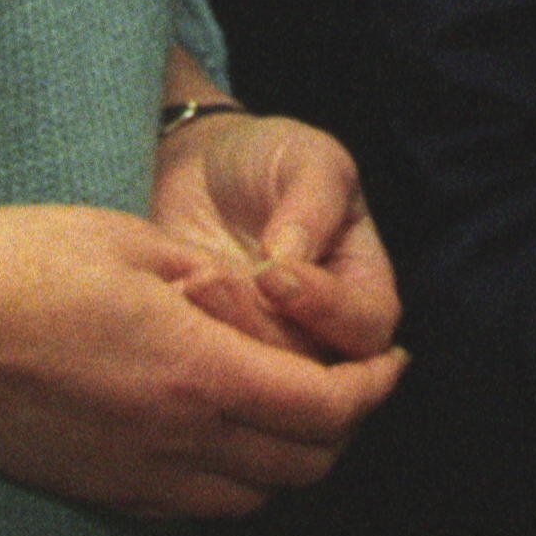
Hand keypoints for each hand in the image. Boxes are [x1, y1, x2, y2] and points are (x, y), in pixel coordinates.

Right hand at [0, 204, 401, 520]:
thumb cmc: (16, 268)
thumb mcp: (133, 243)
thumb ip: (214, 287)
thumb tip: (265, 312)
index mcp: (198, 371)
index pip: (327, 410)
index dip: (374, 388)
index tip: (389, 360)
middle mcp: (179, 441)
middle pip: (306, 466)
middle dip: (344, 425)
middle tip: (348, 378)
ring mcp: (137, 476)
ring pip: (256, 497)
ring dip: (291, 457)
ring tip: (286, 402)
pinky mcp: (101, 490)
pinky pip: (199, 506)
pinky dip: (235, 477)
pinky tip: (217, 427)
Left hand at [150, 107, 403, 363]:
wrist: (201, 167)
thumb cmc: (270, 158)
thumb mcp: (307, 158)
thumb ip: (312, 203)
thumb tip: (291, 259)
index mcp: (363, 287)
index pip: (366, 326)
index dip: (326, 309)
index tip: (273, 273)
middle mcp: (323, 331)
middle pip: (313, 369)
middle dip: (261, 328)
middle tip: (214, 282)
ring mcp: (268, 346)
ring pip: (259, 378)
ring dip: (221, 334)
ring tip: (190, 283)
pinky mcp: (218, 353)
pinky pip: (210, 371)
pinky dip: (189, 341)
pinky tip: (169, 297)